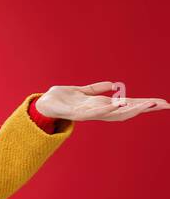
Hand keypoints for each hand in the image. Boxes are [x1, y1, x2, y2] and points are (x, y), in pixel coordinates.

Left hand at [35, 81, 169, 121]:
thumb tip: (113, 85)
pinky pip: (95, 112)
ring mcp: (90, 113)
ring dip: (131, 109)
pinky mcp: (78, 113)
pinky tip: (118, 105)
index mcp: (102, 105)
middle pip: (127, 111)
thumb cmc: (61, 99)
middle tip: (164, 105)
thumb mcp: (81, 91)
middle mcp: (99, 111)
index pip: (128, 104)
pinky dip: (107, 109)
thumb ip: (96, 89)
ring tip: (148, 105)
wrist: (42, 104)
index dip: (145, 104)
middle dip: (145, 108)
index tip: (162, 102)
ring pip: (115, 113)